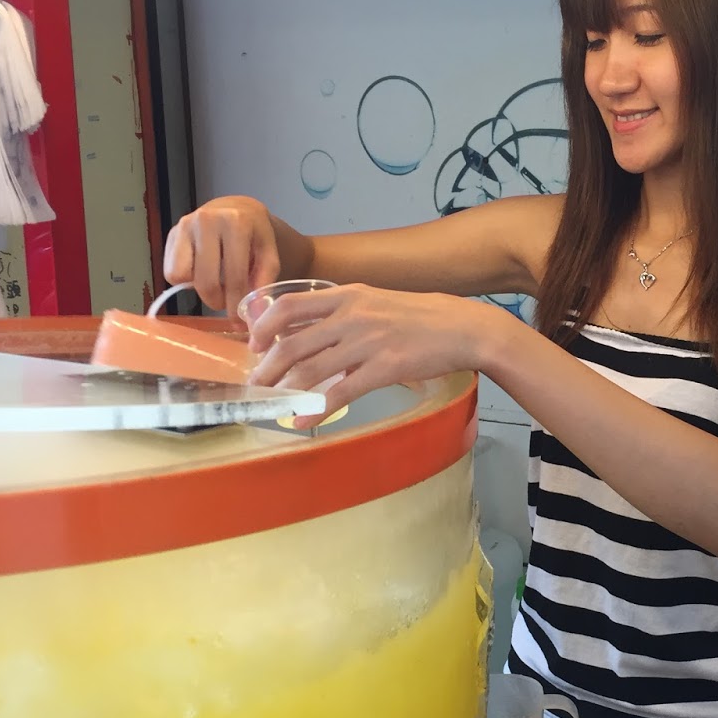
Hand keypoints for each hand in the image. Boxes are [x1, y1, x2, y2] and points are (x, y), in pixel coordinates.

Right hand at [163, 196, 280, 317]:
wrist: (235, 208)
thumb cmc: (254, 235)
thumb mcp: (269, 252)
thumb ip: (265, 280)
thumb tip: (254, 313)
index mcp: (236, 223)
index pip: (234, 277)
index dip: (237, 304)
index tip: (240, 321)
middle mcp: (207, 220)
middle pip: (205, 281)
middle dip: (217, 301)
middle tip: (227, 304)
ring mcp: (185, 225)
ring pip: (181, 276)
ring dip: (198, 289)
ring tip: (215, 283)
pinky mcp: (171, 233)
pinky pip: (171, 272)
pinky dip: (185, 279)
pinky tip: (201, 271)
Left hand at [246, 283, 490, 416]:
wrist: (461, 329)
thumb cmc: (420, 317)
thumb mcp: (376, 303)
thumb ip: (344, 316)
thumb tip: (312, 339)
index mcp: (348, 296)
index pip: (290, 305)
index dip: (265, 326)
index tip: (255, 344)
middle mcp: (352, 316)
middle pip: (293, 343)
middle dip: (267, 368)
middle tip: (256, 385)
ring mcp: (367, 343)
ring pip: (311, 369)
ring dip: (285, 390)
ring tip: (272, 404)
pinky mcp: (384, 368)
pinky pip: (340, 393)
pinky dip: (316, 410)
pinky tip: (303, 422)